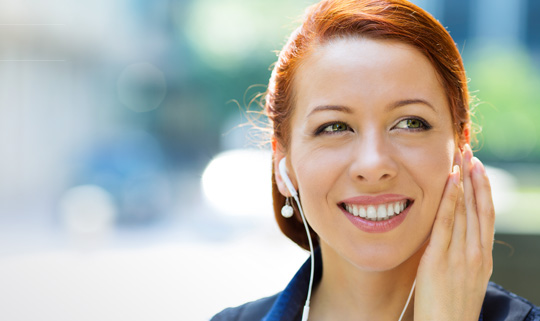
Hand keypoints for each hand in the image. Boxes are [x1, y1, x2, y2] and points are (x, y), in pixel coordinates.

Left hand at [414, 144, 494, 320]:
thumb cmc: (450, 307)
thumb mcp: (465, 279)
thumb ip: (462, 255)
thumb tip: (454, 234)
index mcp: (482, 257)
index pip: (486, 215)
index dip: (483, 189)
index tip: (477, 168)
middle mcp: (476, 253)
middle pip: (480, 207)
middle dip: (476, 177)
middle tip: (471, 152)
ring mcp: (460, 256)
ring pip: (467, 210)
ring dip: (465, 181)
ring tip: (462, 157)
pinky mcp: (440, 259)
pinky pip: (446, 224)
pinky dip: (450, 200)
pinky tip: (450, 181)